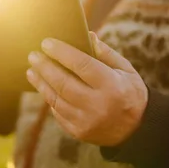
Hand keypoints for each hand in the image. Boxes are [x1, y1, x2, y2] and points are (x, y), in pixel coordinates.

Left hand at [26, 32, 147, 146]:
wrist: (136, 129)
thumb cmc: (129, 92)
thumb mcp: (126, 70)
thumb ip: (106, 54)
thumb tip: (88, 35)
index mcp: (111, 85)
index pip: (82, 65)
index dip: (62, 53)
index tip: (46, 43)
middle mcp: (98, 104)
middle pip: (64, 83)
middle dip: (45, 67)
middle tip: (33, 55)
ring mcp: (87, 121)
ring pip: (57, 99)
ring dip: (41, 83)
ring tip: (32, 70)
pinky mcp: (79, 132)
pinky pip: (58, 113)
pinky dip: (50, 99)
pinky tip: (44, 87)